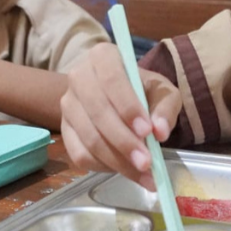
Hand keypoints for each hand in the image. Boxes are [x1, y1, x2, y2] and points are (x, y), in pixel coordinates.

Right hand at [60, 43, 182, 190]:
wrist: (120, 96)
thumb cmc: (142, 89)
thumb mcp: (162, 91)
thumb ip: (166, 107)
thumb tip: (160, 132)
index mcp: (103, 57)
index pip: (112, 80)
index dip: (128, 107)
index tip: (147, 131)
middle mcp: (78, 77)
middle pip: (97, 112)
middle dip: (124, 141)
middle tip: (147, 162)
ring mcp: (67, 105)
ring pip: (89, 137)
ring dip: (117, 160)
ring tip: (143, 173)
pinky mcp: (64, 130)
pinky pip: (79, 154)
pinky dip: (104, 167)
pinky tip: (125, 171)